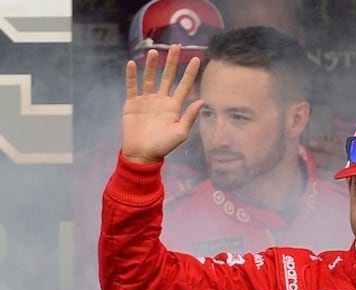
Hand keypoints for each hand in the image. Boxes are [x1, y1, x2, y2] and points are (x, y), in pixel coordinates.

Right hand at [121, 45, 203, 163]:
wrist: (142, 154)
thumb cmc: (163, 146)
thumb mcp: (180, 133)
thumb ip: (190, 117)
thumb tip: (202, 100)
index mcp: (174, 107)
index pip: (184, 86)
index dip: (190, 73)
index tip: (196, 59)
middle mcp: (161, 100)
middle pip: (167, 77)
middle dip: (172, 62)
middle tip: (176, 46)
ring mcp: (146, 100)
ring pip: (149, 78)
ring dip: (151, 65)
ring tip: (154, 52)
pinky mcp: (132, 103)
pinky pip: (132, 86)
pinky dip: (131, 76)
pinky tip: (132, 64)